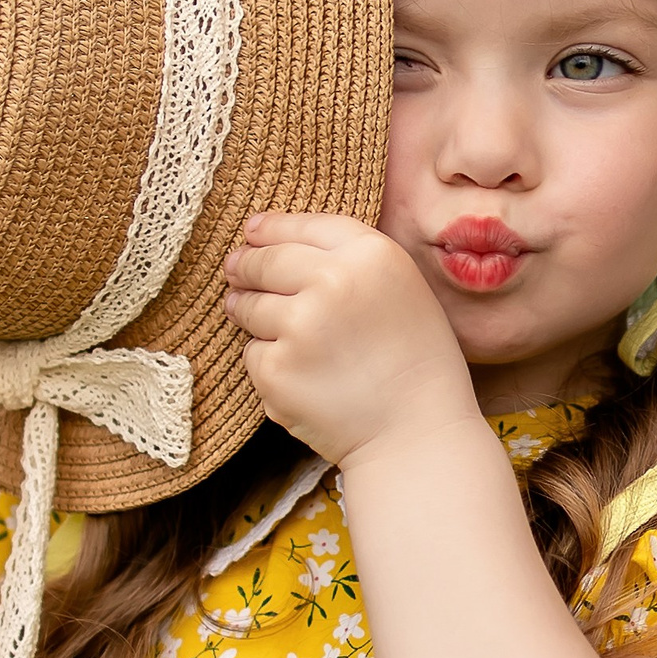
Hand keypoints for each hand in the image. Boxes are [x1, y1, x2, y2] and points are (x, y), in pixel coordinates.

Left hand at [222, 214, 475, 465]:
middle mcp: (332, 281)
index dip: (271, 228)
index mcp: (371, 254)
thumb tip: (263, 235)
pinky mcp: (276, 369)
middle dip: (246, 267)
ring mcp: (300, 326)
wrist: (417, 432)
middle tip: (239, 273)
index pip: (300, 225)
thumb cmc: (416, 360)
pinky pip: (253, 353)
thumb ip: (349, 256)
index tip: (253, 234)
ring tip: (284, 334)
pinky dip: (268, 363)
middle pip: (263, 260)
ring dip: (249, 312)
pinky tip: (302, 376)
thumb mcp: (401, 286)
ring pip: (247, 305)